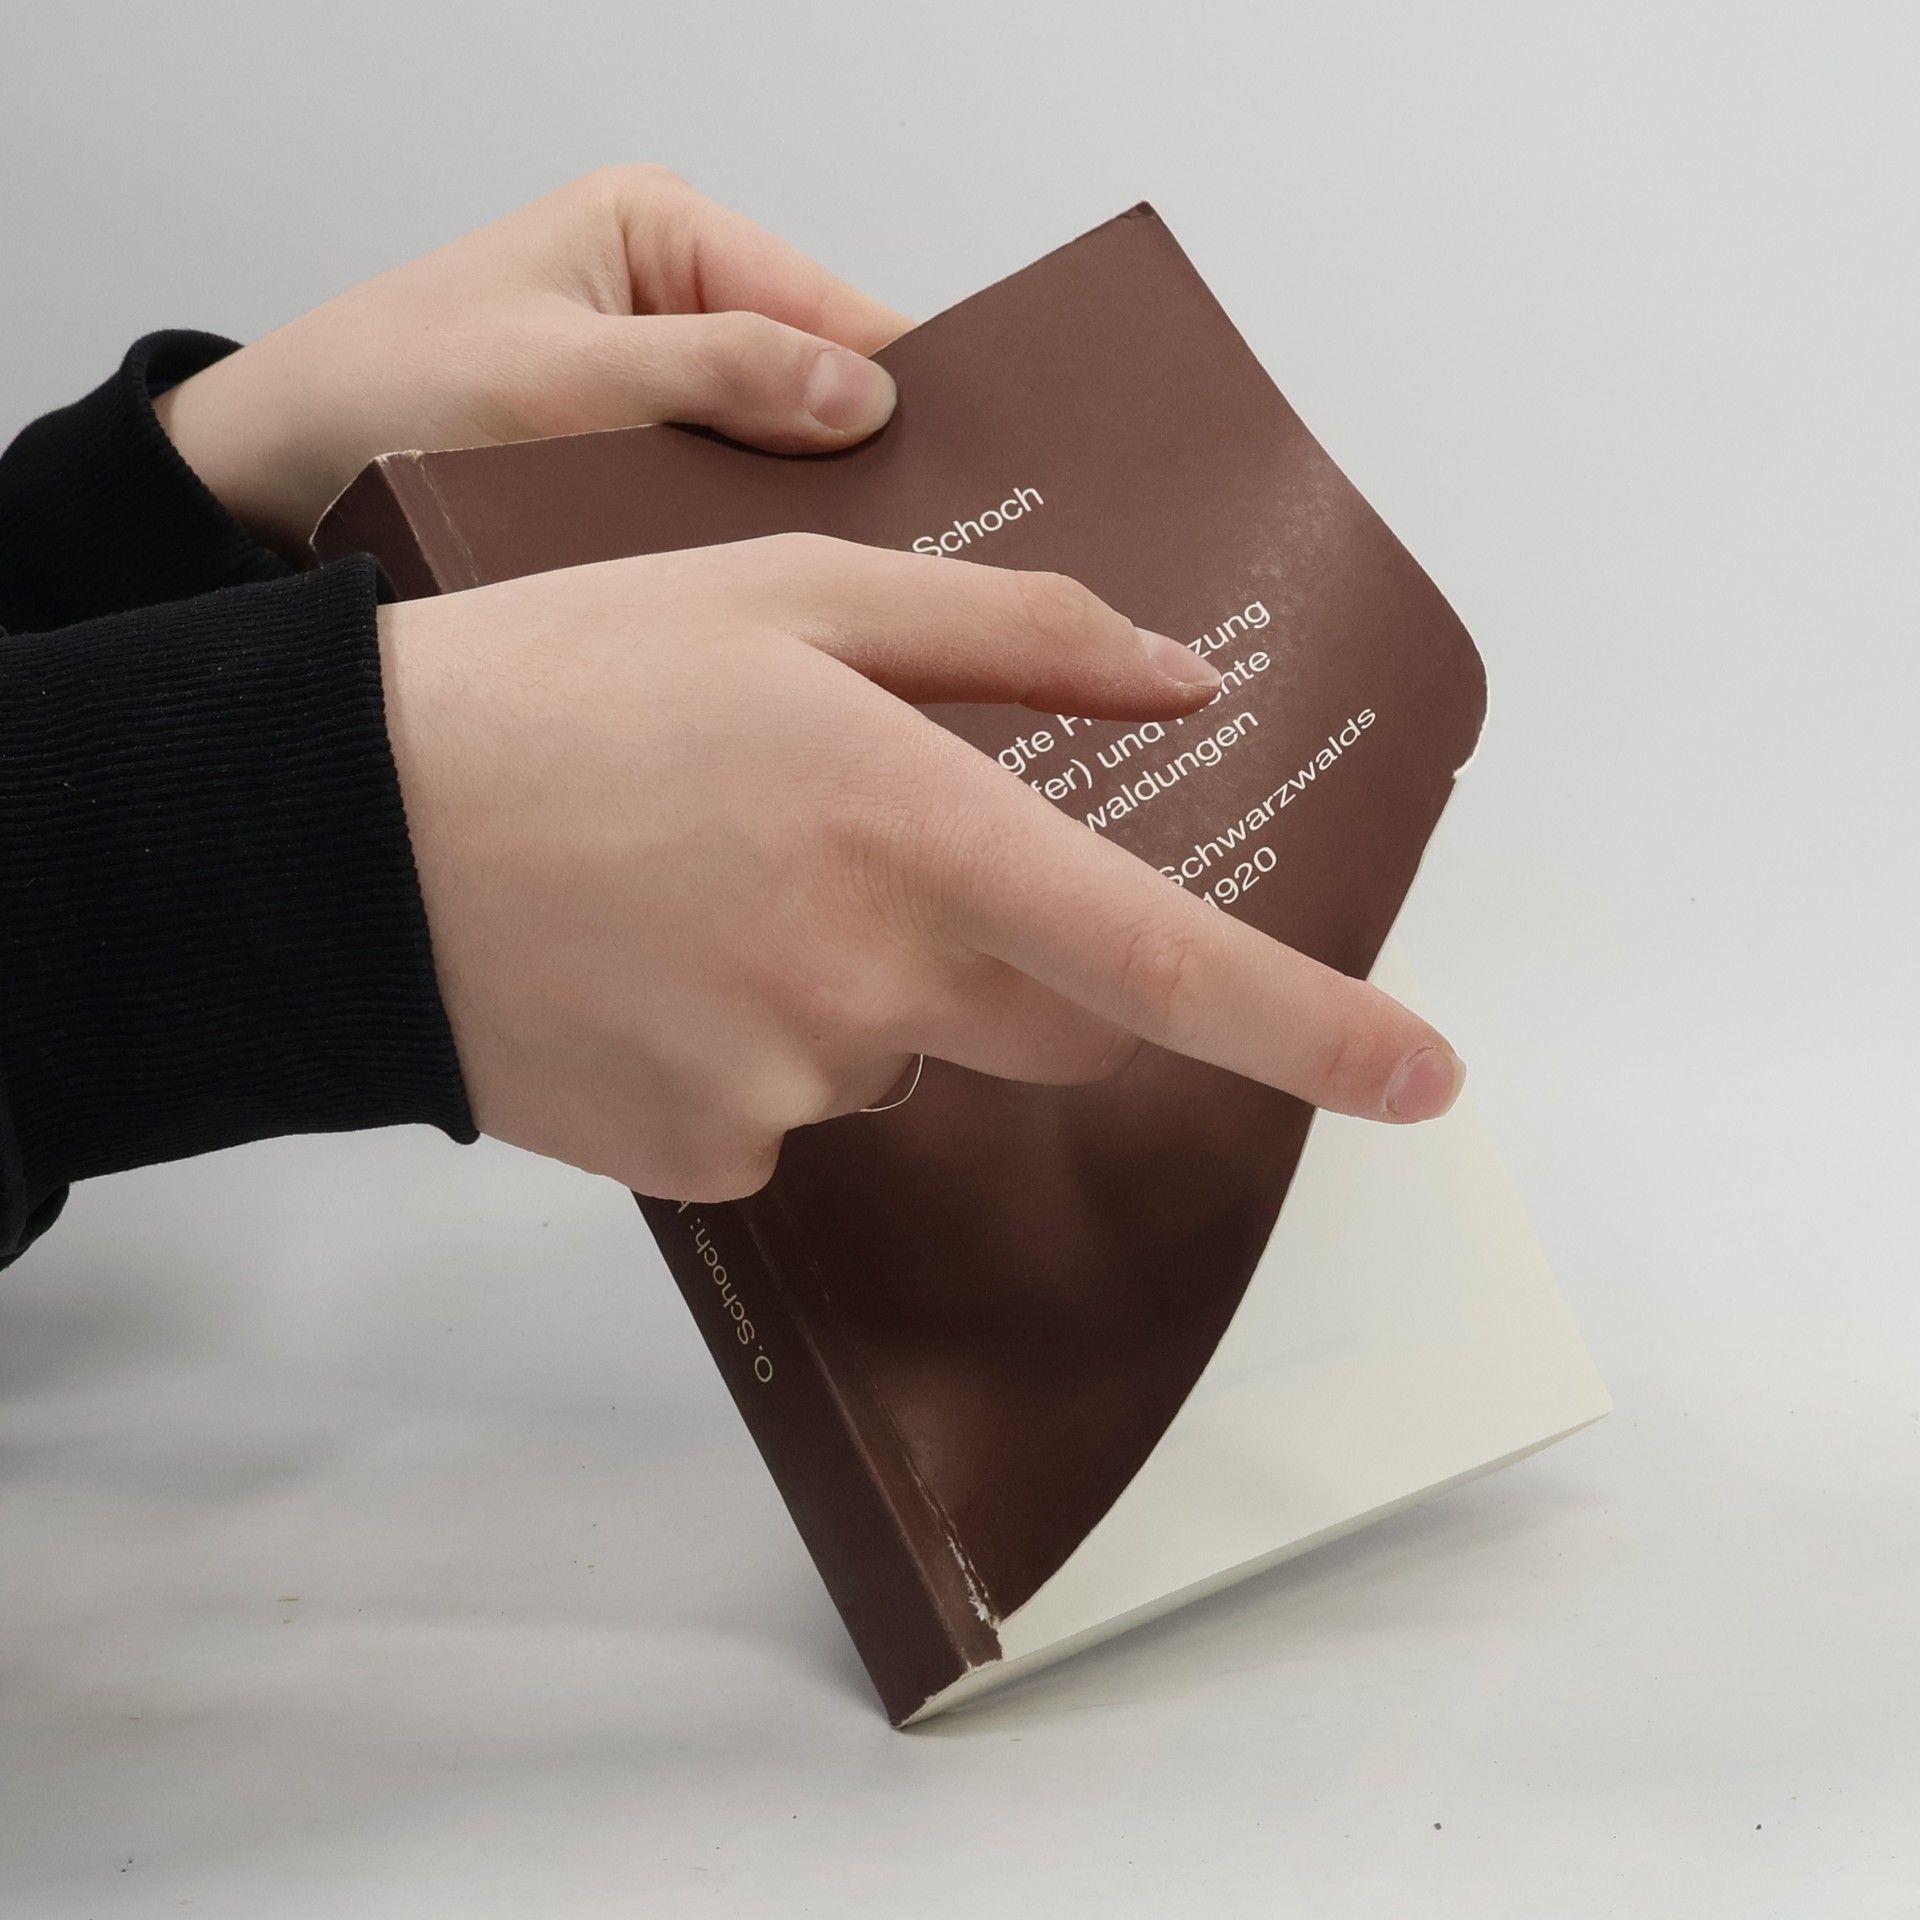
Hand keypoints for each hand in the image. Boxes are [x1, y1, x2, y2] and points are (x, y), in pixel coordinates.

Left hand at [154, 167, 907, 552]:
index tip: (982, 472)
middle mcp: (672, 301)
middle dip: (867, 466)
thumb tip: (865, 397)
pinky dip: (749, 549)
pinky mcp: (635, 465)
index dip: (912, 391)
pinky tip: (781, 602)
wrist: (268, 479)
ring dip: (805, 522)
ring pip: (778, 457)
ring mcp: (658, 391)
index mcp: (662, 234)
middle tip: (934, 554)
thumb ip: (715, 376)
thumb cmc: (379, 394)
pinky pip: (724, 504)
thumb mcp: (554, 380)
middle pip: (820, 384)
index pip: (834, 307)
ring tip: (870, 592)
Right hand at [380, 535, 1465, 1200]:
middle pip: (1057, 1021)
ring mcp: (785, 1092)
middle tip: (876, 847)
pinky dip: (759, 1045)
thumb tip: (1171, 686)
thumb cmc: (565, 678)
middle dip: (1024, 953)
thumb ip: (1010, 639)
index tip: (1429, 1083)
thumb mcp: (790, 593)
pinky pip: (792, 1116)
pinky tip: (656, 962)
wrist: (334, 829)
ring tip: (712, 883)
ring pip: (906, 1058)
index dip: (1315, 1030)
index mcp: (917, 833)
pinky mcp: (704, 1165)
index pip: (1165, 961)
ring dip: (862, 984)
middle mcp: (872, 985)